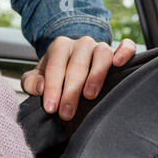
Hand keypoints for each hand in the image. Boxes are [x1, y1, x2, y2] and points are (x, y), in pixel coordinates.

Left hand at [21, 35, 136, 118]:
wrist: (73, 62)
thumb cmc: (56, 75)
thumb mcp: (38, 77)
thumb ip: (32, 82)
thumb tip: (40, 88)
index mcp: (59, 47)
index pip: (55, 67)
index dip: (52, 88)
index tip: (51, 108)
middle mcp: (81, 44)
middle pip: (77, 65)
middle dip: (71, 91)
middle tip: (66, 113)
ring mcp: (100, 46)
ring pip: (101, 56)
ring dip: (95, 76)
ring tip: (89, 96)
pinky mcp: (118, 50)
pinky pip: (126, 46)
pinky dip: (125, 52)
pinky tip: (119, 64)